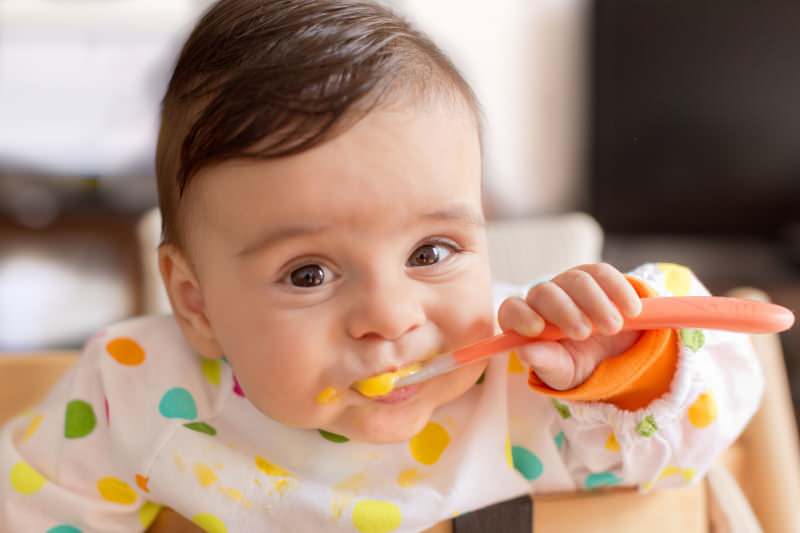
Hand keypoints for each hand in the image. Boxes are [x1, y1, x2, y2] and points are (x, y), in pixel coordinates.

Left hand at [497, 263, 642, 389]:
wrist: (612, 355)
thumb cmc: (576, 364)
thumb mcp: (564, 372)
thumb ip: (545, 364)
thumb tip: (525, 353)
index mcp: (526, 322)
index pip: (511, 310)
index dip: (520, 315)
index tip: (537, 329)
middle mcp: (543, 298)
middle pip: (545, 292)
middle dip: (565, 312)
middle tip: (585, 333)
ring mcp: (569, 283)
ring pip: (576, 280)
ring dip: (596, 303)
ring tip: (613, 327)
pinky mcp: (595, 275)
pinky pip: (603, 274)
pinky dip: (618, 291)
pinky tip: (631, 310)